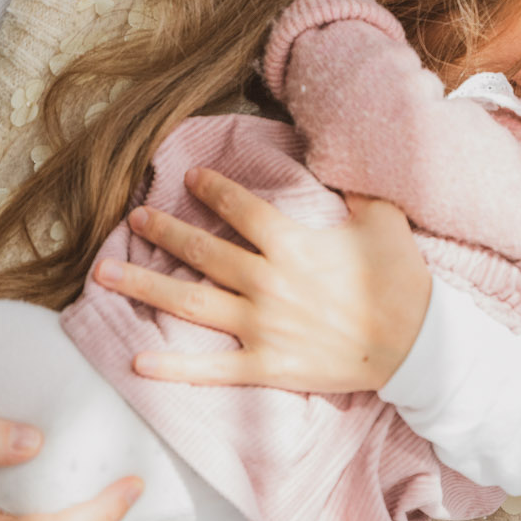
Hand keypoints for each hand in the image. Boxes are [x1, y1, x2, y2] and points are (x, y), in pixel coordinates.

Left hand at [92, 169, 431, 390]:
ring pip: (190, 303)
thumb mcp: (383, 219)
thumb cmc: (400, 280)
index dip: (211, 189)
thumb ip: (356, 186)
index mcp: (293, 245)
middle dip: (163, 232)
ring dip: (145, 285)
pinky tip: (136, 363)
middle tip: (134, 217)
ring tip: (105, 273)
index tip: (187, 178)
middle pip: (202, 252)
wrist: (416, 346)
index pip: (239, 209)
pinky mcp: (265, 366)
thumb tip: (340, 151)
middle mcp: (268, 283)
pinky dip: (172, 368)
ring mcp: (262, 328)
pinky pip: (210, 368)